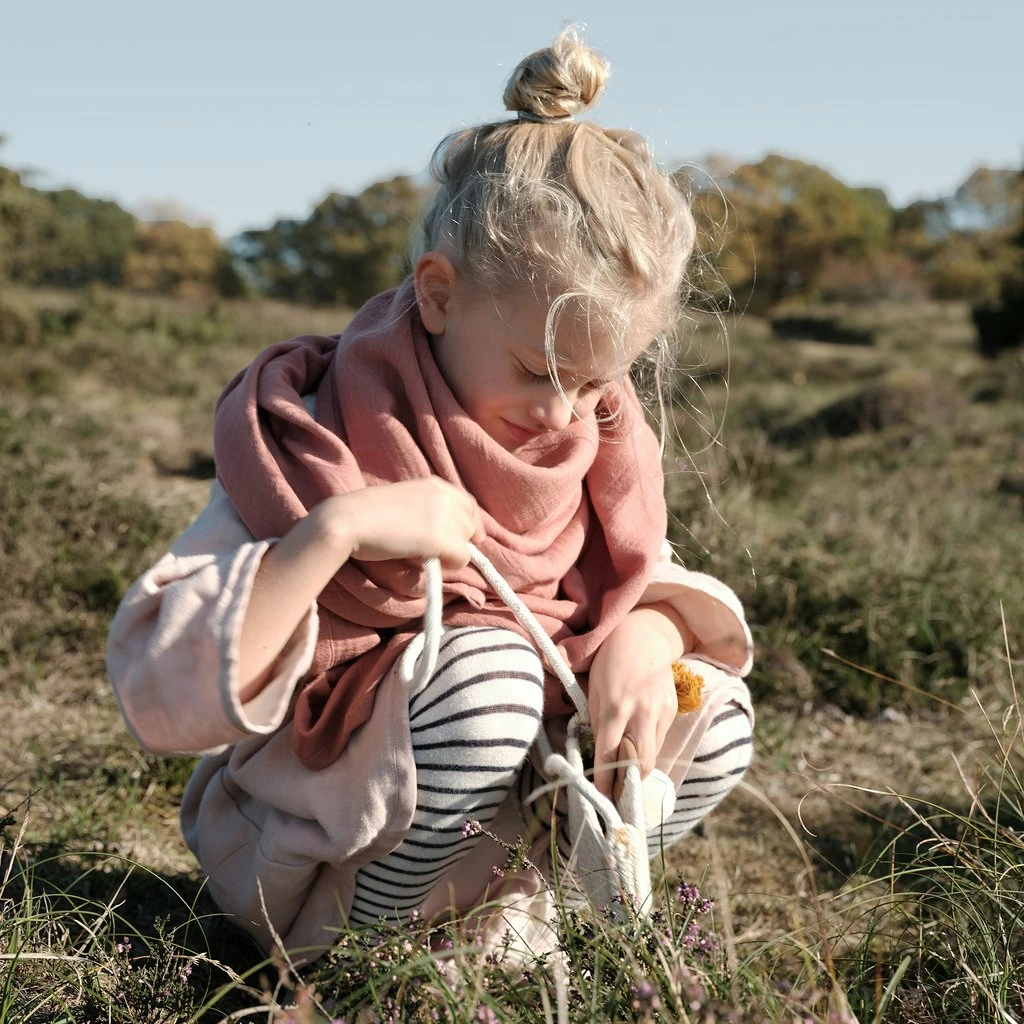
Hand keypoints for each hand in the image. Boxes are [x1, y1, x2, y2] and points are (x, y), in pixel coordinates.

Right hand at [310, 477, 484, 569]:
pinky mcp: (440, 538)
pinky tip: (427, 562)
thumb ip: (426, 507)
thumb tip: (445, 529)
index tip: (468, 539)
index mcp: (435, 484)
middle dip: (458, 540)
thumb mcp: (404, 499)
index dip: (470, 524)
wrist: (349, 520)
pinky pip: (461, 559)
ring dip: (450, 553)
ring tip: (423, 554)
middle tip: (433, 550)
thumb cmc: (367, 514)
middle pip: (470, 525)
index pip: (469, 505)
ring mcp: (444, 516)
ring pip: (466, 544)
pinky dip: (449, 566)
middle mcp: (444, 495)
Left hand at [586, 606, 684, 799]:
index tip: (602, 795)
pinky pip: (660, 739)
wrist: (643, 637)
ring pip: (653, 754)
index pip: (610, 753)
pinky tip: (637, 744)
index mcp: (616, 707)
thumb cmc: (609, 663)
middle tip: (619, 794)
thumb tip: (599, 753)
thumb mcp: (594, 689)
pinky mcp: (672, 710)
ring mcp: (660, 712)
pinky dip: (648, 747)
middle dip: (629, 784)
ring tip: (625, 776)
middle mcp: (641, 712)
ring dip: (639, 768)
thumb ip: (596, 722)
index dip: (605, 779)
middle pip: (641, 763)